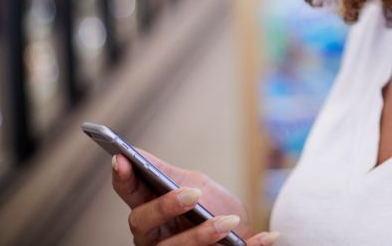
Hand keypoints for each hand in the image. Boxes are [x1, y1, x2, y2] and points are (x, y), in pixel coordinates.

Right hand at [111, 148, 278, 244]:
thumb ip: (170, 175)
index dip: (122, 178)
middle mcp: (152, 237)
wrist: (241, 233)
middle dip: (165, 207)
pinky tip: (269, 237)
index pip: (128, 193)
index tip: (122, 158)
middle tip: (193, 194)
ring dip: (203, 235)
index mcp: (148, 211)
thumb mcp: (195, 185)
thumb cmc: (213, 207)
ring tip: (229, 222)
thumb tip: (138, 154)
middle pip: (143, 223)